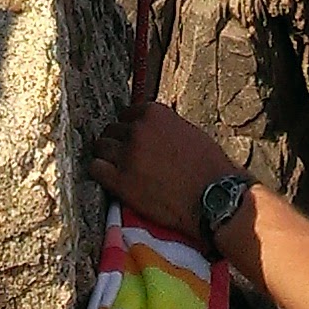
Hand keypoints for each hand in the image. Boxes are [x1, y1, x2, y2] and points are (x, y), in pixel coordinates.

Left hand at [90, 103, 236, 239]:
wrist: (212, 196)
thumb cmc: (208, 166)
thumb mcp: (188, 132)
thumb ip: (165, 127)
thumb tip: (154, 131)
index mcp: (155, 114)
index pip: (128, 112)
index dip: (129, 127)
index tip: (130, 136)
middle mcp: (138, 129)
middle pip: (112, 129)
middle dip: (116, 141)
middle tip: (121, 154)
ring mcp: (127, 154)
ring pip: (100, 146)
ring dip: (105, 155)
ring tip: (112, 166)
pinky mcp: (120, 180)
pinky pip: (96, 168)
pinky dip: (99, 172)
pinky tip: (107, 178)